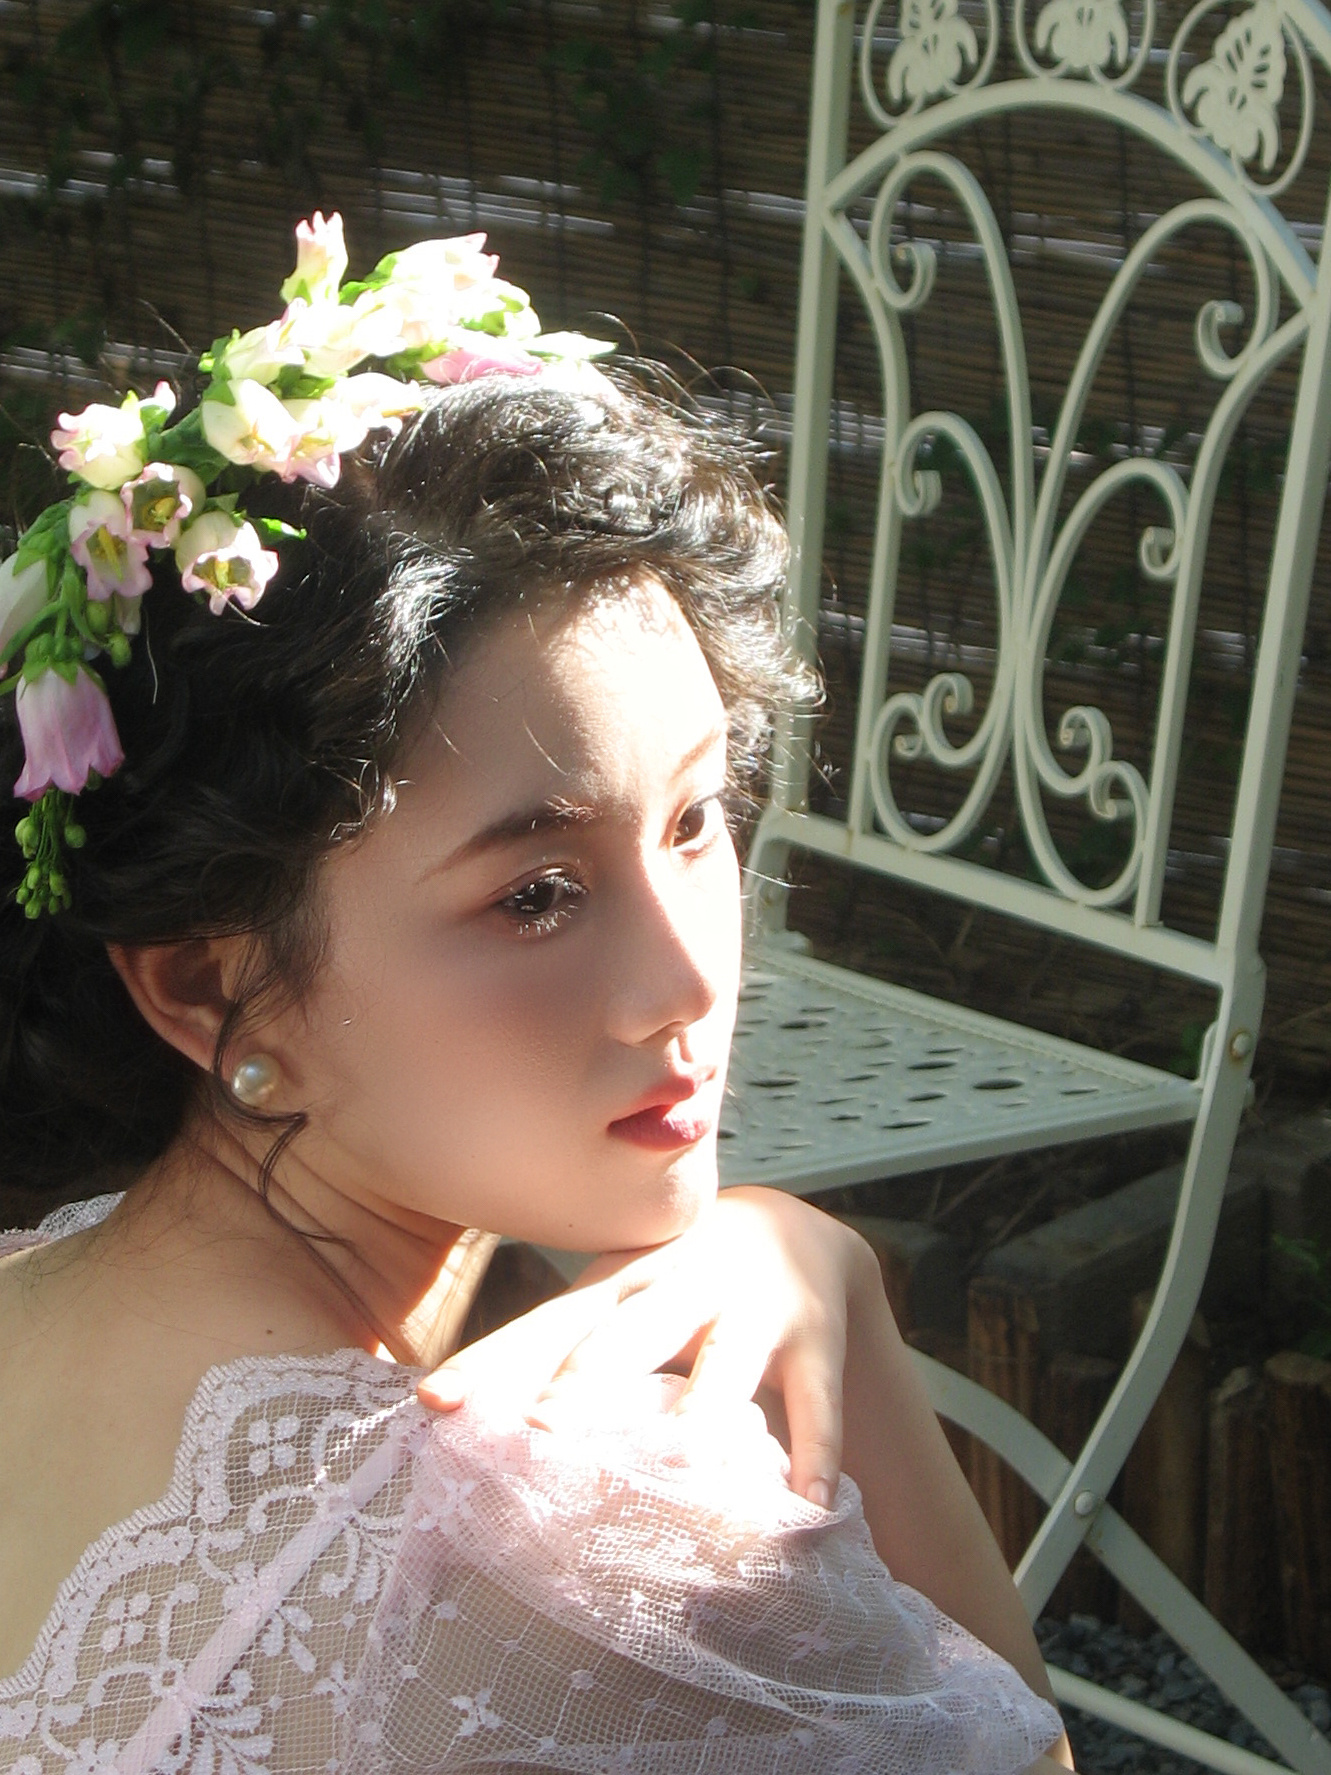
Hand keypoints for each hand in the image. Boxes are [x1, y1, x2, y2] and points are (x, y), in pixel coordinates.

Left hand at [416, 1185, 885, 1506]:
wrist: (794, 1229)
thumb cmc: (670, 1285)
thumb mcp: (616, 1299)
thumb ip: (551, 1351)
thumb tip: (436, 1409)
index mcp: (616, 1282)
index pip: (544, 1325)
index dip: (492, 1363)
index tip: (434, 1401)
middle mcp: (678, 1286)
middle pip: (627, 1335)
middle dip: (585, 1378)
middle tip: (541, 1429)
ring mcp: (751, 1308)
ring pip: (725, 1363)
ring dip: (704, 1410)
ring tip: (683, 1465)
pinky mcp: (814, 1337)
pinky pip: (817, 1399)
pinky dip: (817, 1449)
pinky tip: (809, 1503)